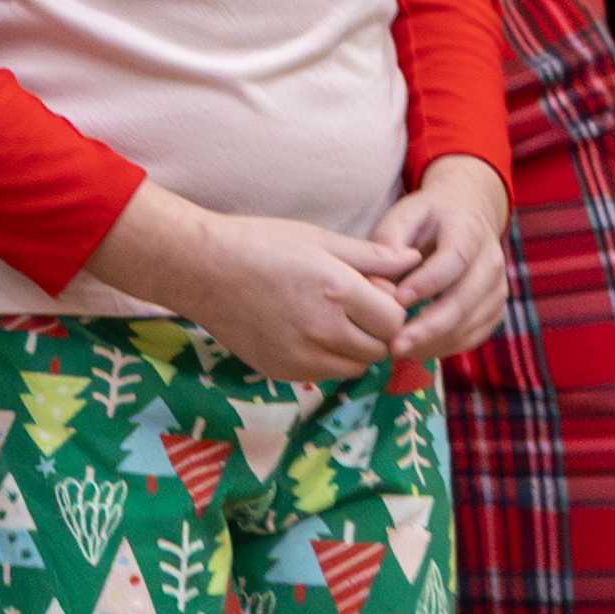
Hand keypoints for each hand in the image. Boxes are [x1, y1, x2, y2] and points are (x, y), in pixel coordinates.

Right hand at [154, 208, 412, 387]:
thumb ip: (372, 257)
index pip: (395, 320)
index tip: (374, 292)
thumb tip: (414, 261)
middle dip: (377, 330)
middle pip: (379, 349)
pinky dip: (328, 359)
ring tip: (332, 319)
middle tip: (356, 307)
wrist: (201, 269)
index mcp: (337, 292)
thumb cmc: (260, 243)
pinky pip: (325, 374)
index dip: (391, 306)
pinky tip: (307, 331)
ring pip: (355, 368)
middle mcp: (323, 331)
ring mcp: (300, 357)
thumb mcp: (320, 239)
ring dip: (355, 348)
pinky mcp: (281, 372)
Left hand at [381, 162, 511, 363]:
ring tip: (399, 351)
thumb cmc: (425, 221)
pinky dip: (445, 348)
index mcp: (469, 229)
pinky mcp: (495, 311)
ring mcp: (498, 288)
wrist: (464, 220)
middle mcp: (491, 259)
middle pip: (465, 299)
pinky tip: (417, 351)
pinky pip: (473, 337)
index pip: (454, 259)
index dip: (428, 283)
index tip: (398, 301)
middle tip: (395, 345)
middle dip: (429, 327)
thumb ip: (387, 243)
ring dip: (434, 343)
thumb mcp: (403, 217)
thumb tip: (379, 284)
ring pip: (470, 324)